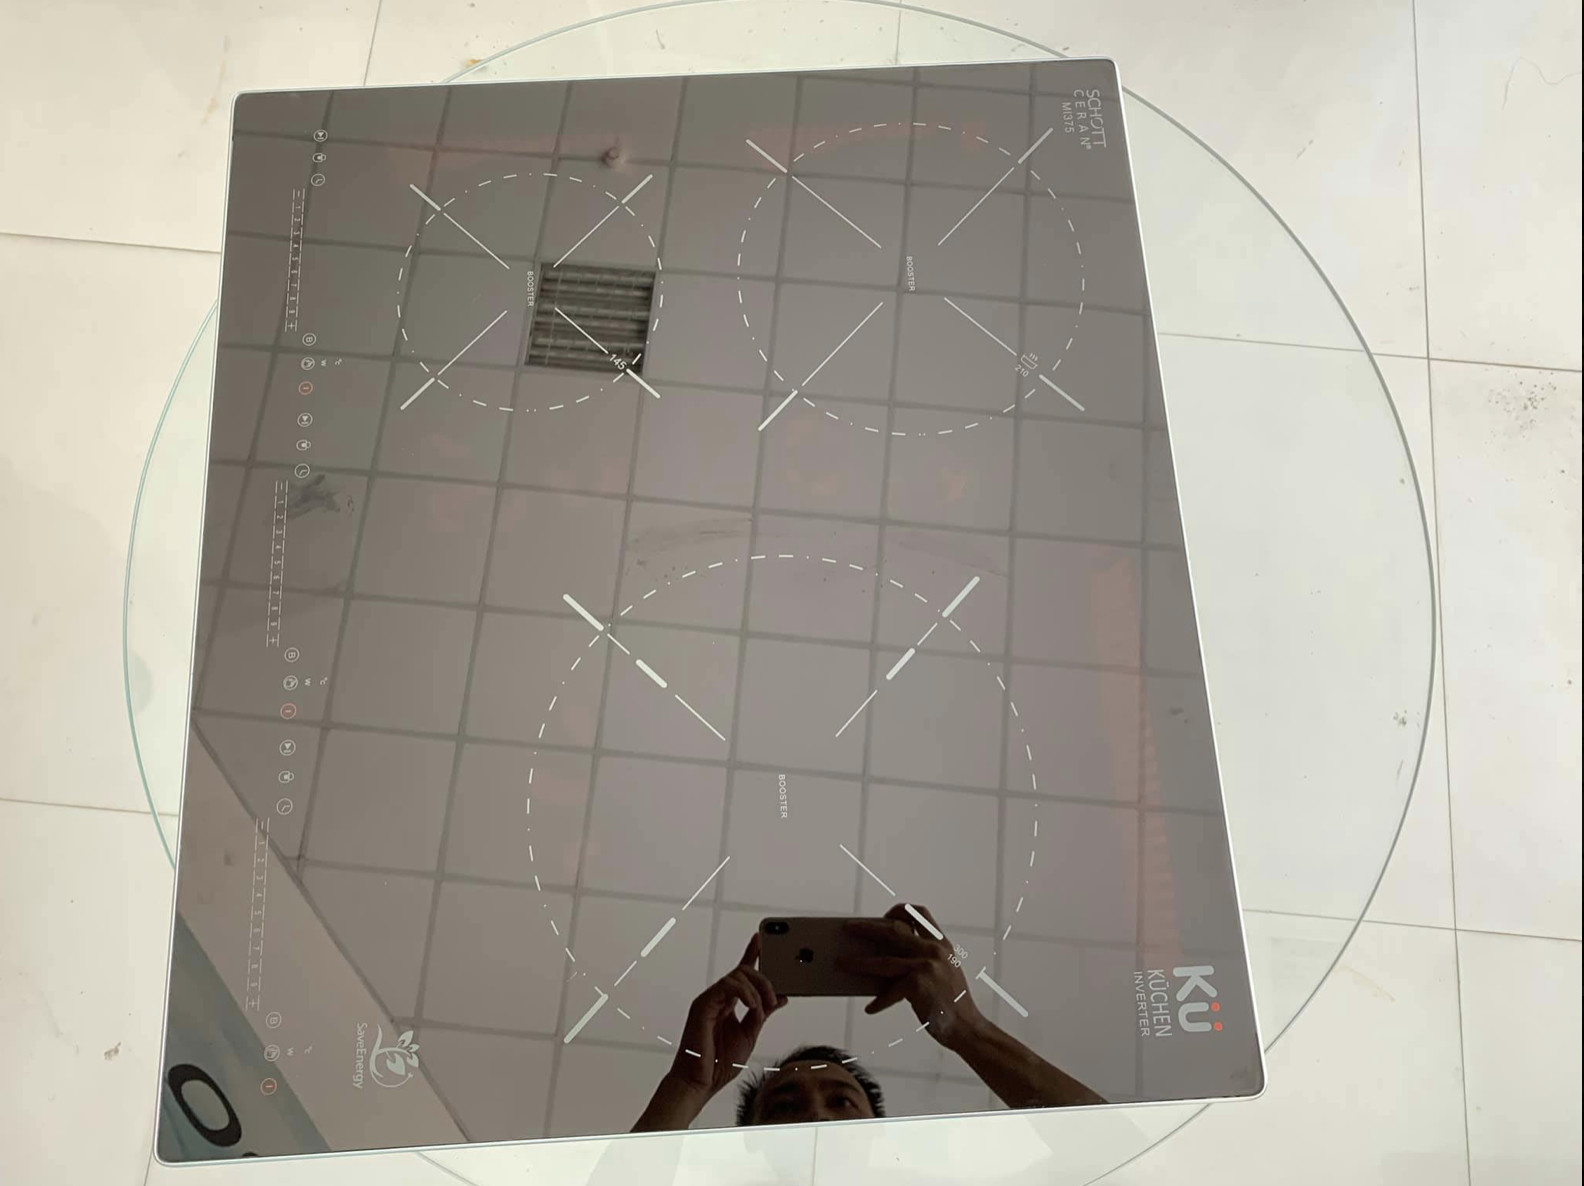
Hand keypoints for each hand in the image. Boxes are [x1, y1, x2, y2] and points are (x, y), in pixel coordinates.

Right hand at [668, 932, 786, 1100]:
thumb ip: (762, 1014)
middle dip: (764, 979)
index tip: (761, 939)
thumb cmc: (719, 1064)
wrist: (700, 1084)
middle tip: (775, 997)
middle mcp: (717, 998)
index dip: (751, 954)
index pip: (741, 974)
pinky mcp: (702, 1005)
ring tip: (764, 1007)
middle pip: (743, 971)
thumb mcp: (750, 1035)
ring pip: (737, 975)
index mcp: (727, 1004)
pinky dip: (745, 993)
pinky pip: (727, 986)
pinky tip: (753, 1006)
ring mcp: (709, 1000)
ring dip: (758, 988)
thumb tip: (781, 997)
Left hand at [839, 903, 985, 1047]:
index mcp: (941, 944)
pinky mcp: (918, 985)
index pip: (920, 913)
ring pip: (883, 960)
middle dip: (867, 927)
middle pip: (893, 930)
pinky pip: (889, 991)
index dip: (899, 911)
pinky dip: (879, 1002)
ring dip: (859, 962)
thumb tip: (883, 956)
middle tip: (848, 927)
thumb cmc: (951, 1003)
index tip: (884, 915)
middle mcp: (934, 950)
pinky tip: (870, 1009)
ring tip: (842, 963)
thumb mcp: (942, 972)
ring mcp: (926, 966)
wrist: (967, 1027)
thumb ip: (922, 959)